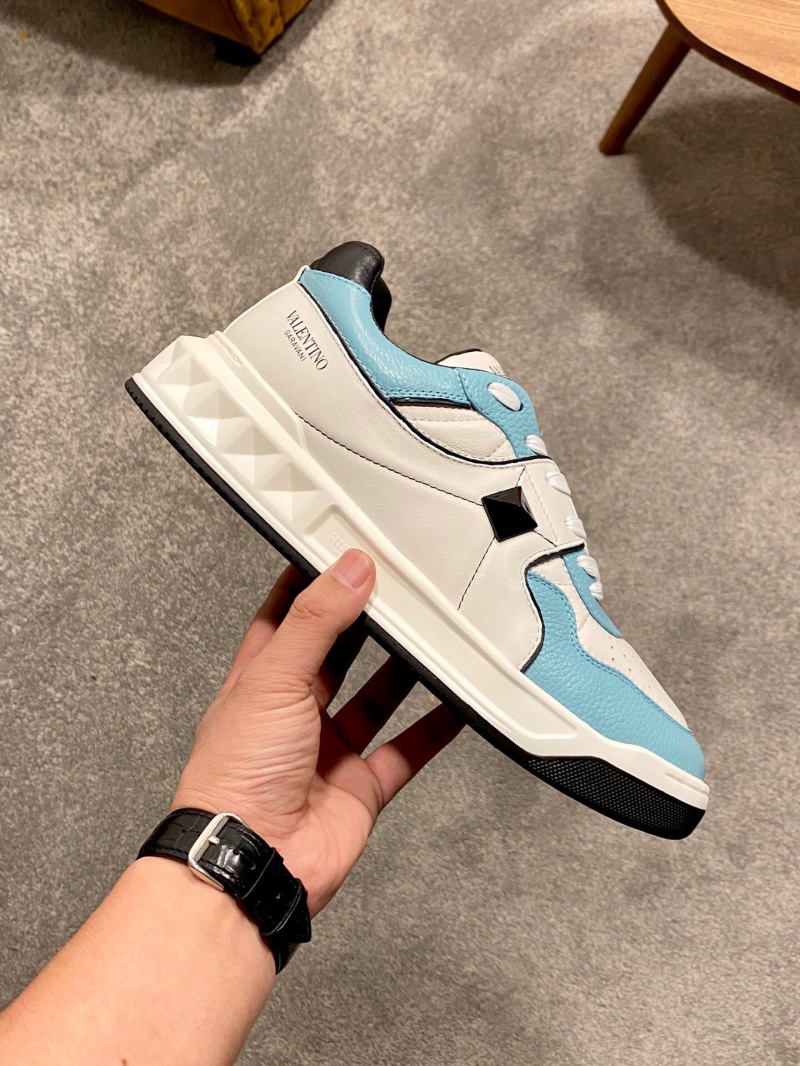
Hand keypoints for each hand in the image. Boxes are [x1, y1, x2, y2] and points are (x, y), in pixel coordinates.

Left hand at [172, 549, 463, 915]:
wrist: (253, 859)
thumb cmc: (235, 777)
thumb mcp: (272, 679)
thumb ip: (314, 623)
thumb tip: (347, 572)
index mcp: (259, 682)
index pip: (286, 619)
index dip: (312, 587)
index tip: (342, 556)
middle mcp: (293, 714)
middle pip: (339, 654)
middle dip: (368, 623)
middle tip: (401, 590)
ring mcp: (329, 750)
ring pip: (377, 697)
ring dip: (405, 670)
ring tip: (433, 633)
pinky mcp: (361, 786)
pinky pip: (408, 749)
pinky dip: (436, 727)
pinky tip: (456, 703)